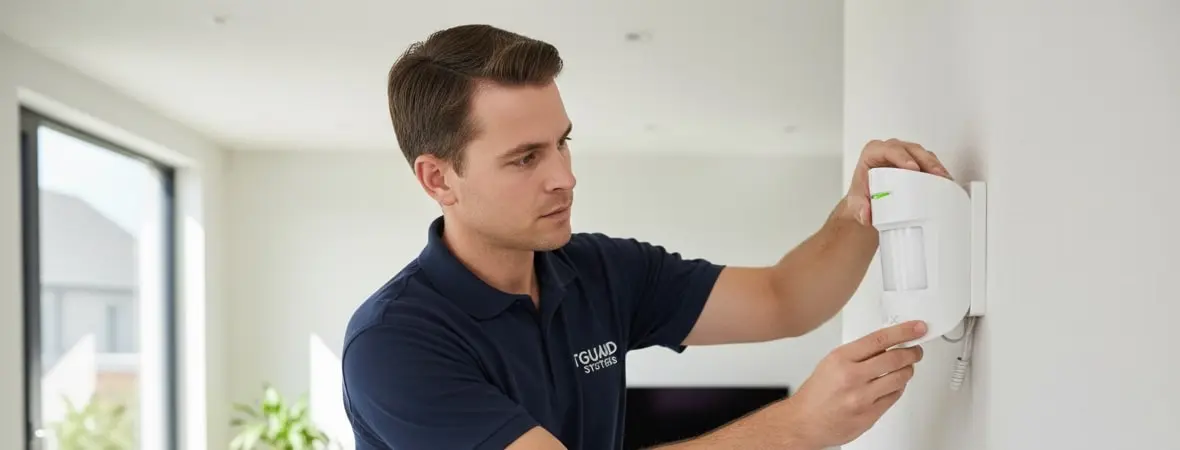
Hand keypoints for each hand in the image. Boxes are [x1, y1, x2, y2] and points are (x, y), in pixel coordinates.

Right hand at [781, 320, 926, 447]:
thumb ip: (857, 354)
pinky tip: (893, 385)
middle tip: (916, 350)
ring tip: (906, 368)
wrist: (804, 422)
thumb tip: (886, 345)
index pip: (880, 340)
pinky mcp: (870, 415)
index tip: (917, 328)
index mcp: (841, 359)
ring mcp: (862, 398)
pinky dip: (898, 388)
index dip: (904, 332)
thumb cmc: (816, 394)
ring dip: (908, 370)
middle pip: (895, 359)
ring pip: (900, 378)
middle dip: (912, 352)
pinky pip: (894, 397)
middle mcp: (852, 377)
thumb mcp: (830, 363)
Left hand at [844, 139, 950, 225]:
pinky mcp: (918, 163)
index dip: (902, 157)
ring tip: (946, 180)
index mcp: (874, 152)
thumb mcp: (856, 202)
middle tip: (936, 174)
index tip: (912, 168)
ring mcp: (906, 155)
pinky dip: (938, 172)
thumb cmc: (862, 195)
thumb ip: (858, 208)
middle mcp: (891, 150)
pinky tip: (946, 183)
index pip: (889, 149)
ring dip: (936, 166)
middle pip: (911, 150)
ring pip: (924, 155)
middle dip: (925, 161)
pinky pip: (930, 163)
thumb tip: (865, 214)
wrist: (868, 202)